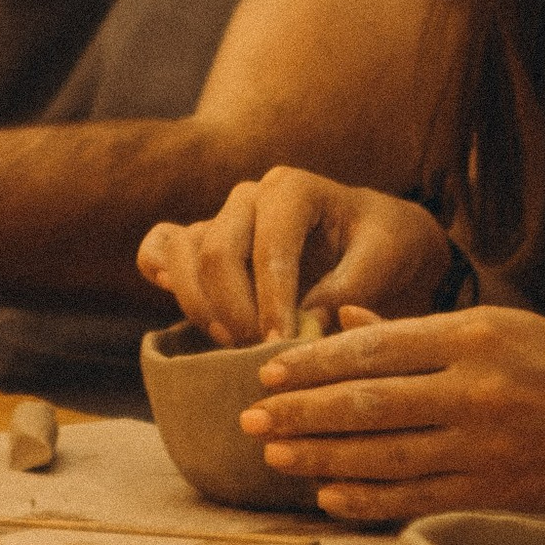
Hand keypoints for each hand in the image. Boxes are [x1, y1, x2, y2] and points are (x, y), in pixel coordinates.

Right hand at [139, 172, 455, 344]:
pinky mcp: (200, 242)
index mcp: (293, 189)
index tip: (285, 347)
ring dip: (200, 307)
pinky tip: (196, 317)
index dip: (273, 302)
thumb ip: (351, 288)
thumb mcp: (388, 260)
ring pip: (180, 253)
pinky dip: (161, 279)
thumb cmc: (386, 247)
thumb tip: (308, 322)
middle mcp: (249, 197)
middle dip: (235, 312)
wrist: (377, 243)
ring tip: (235, 345)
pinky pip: (157, 249)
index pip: (268, 246)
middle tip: (262, 355)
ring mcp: (221, 218)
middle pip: (215, 251)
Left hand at [237, 302, 544, 530]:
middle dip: (301, 415)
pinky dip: (368, 499)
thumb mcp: (494, 324)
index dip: (312, 364)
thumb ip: (414, 330)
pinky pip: (418, 500)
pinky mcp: (498, 495)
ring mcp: (488, 449)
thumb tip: (339, 320)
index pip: (372, 350)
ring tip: (274, 457)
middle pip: (368, 405)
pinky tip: (329, 496)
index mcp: (472, 336)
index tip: (266, 374)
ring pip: (385, 457)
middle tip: (249, 420)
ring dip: (322, 458)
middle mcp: (477, 392)